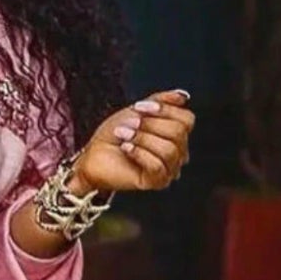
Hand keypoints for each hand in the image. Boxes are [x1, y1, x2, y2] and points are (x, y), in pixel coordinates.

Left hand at [72, 89, 194, 194]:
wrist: (93, 155)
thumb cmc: (115, 135)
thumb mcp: (138, 110)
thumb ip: (161, 101)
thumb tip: (183, 97)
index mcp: (176, 136)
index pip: (187, 120)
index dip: (165, 109)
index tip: (139, 107)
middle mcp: (178, 154)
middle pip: (179, 133)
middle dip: (151, 124)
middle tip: (129, 124)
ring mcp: (168, 170)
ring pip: (169, 150)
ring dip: (143, 139)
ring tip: (125, 136)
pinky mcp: (156, 182)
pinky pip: (157, 166)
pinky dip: (139, 154)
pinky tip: (125, 149)